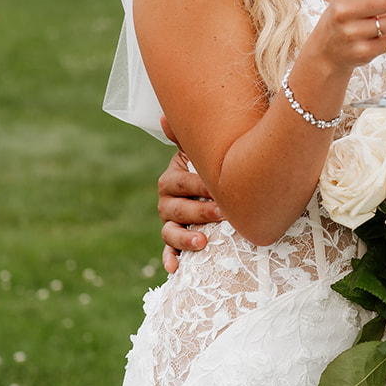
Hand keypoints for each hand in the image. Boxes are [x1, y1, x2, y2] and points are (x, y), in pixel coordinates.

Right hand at [158, 118, 221, 273]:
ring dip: (185, 238)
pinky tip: (175, 269)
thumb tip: (163, 116)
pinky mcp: (175, 243)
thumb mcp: (200, 152)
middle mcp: (167, 203)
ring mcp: (170, 224)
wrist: (219, 190)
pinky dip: (171, 260)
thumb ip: (186, 136)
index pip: (181, 182)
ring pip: (170, 232)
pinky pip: (169, 253)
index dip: (198, 186)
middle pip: (177, 209)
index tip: (217, 189)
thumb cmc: (212, 169)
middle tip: (222, 214)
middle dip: (199, 212)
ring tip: (203, 242)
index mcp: (172, 179)